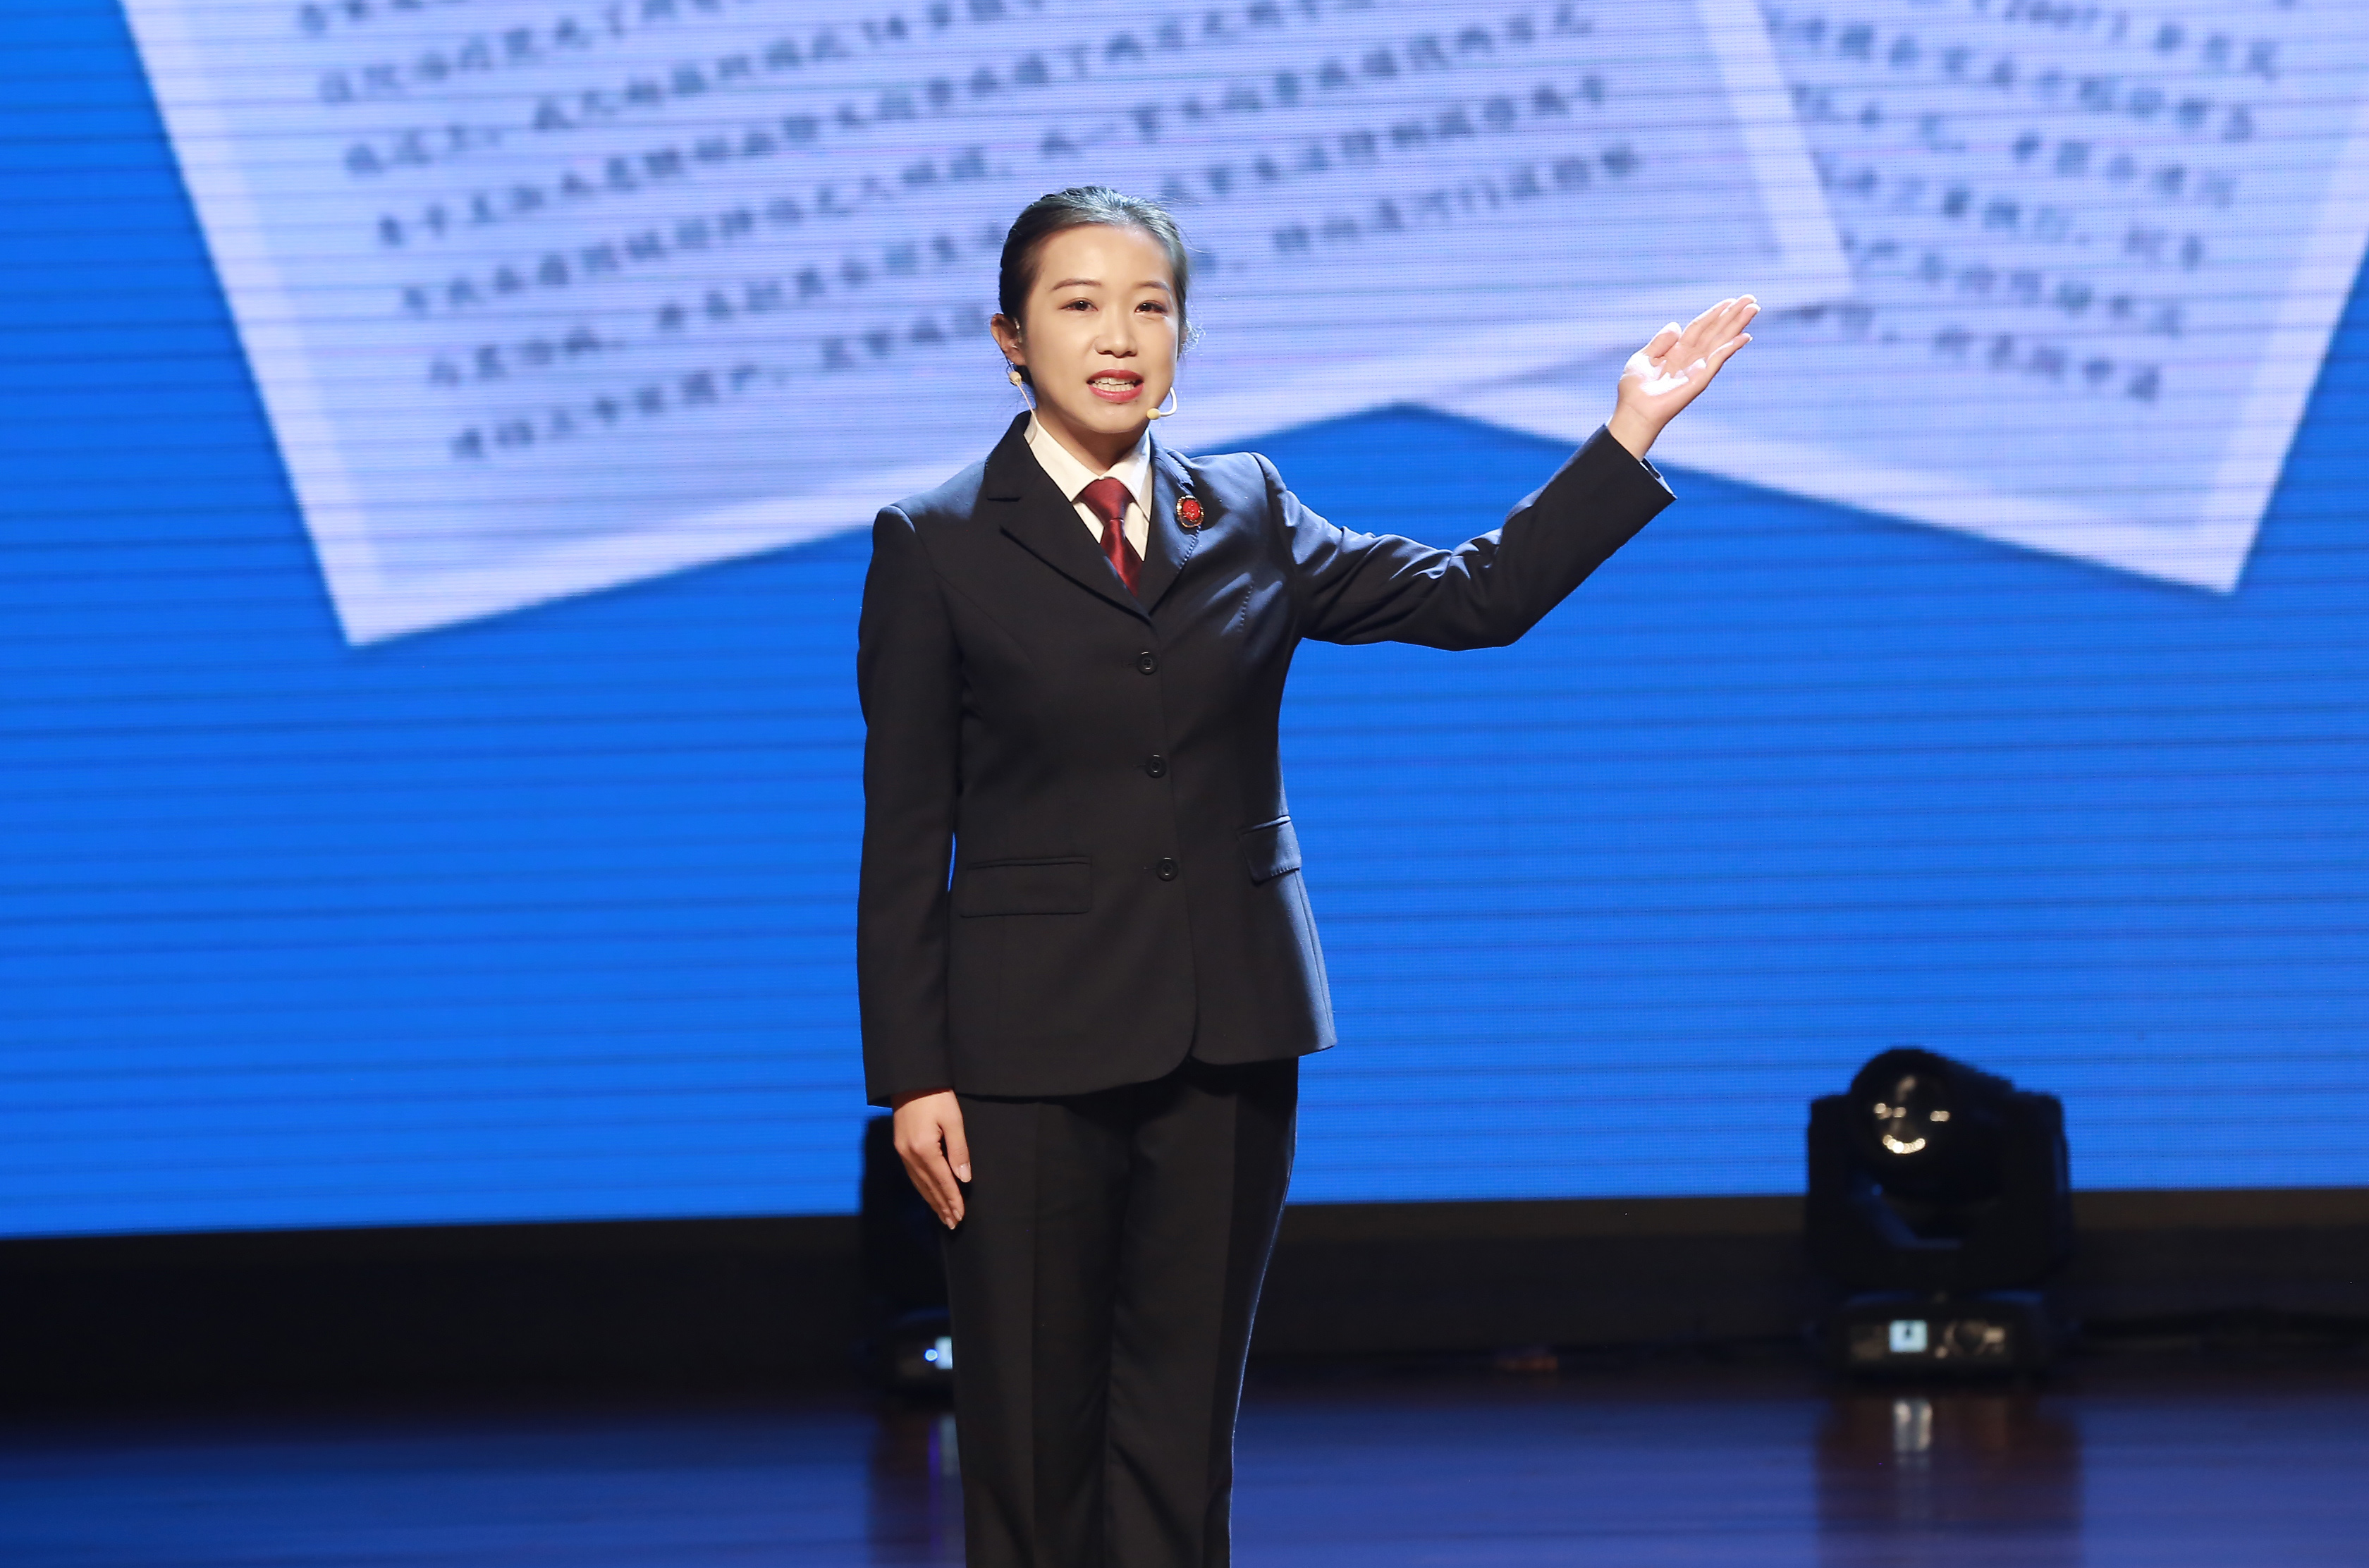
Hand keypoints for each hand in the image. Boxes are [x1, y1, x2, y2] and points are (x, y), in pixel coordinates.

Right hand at [892, 1088, 970, 1227]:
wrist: (910, 1078)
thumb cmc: (936, 1096)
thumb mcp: (953, 1120)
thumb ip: (959, 1151)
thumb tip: (963, 1179)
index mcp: (924, 1149)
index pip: (942, 1181)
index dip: (952, 1200)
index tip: (961, 1216)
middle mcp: (909, 1155)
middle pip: (928, 1187)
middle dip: (942, 1206)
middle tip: (952, 1224)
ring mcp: (902, 1152)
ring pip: (918, 1184)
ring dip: (931, 1201)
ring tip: (942, 1215)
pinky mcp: (899, 1147)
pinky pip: (912, 1175)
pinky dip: (922, 1189)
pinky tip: (928, 1194)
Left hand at [1607, 295, 1757, 459]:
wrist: (1634, 410)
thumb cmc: (1634, 389)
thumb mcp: (1644, 357)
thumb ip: (1661, 341)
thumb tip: (1676, 325)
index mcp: (1677, 351)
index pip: (1700, 327)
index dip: (1715, 313)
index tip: (1731, 301)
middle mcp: (1691, 358)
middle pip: (1716, 331)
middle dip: (1733, 315)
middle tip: (1752, 299)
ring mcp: (1697, 368)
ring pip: (1721, 341)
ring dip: (1737, 325)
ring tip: (1754, 309)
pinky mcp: (1700, 379)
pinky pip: (1717, 360)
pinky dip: (1730, 348)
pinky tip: (1744, 337)